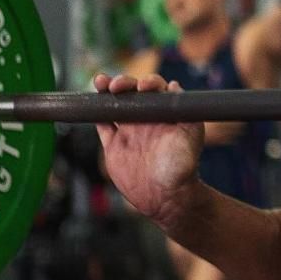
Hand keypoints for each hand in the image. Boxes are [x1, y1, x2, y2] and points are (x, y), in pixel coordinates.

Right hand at [93, 72, 204, 223]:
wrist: (166, 198)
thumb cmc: (183, 168)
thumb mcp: (190, 136)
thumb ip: (185, 112)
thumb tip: (175, 86)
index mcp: (164, 115)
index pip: (154, 90)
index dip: (147, 83)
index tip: (143, 86)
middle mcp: (146, 119)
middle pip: (131, 92)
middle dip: (123, 83)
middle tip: (116, 86)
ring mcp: (129, 131)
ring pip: (114, 104)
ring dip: (106, 91)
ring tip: (100, 82)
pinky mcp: (114, 145)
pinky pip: (102, 125)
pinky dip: (95, 113)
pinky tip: (90, 103)